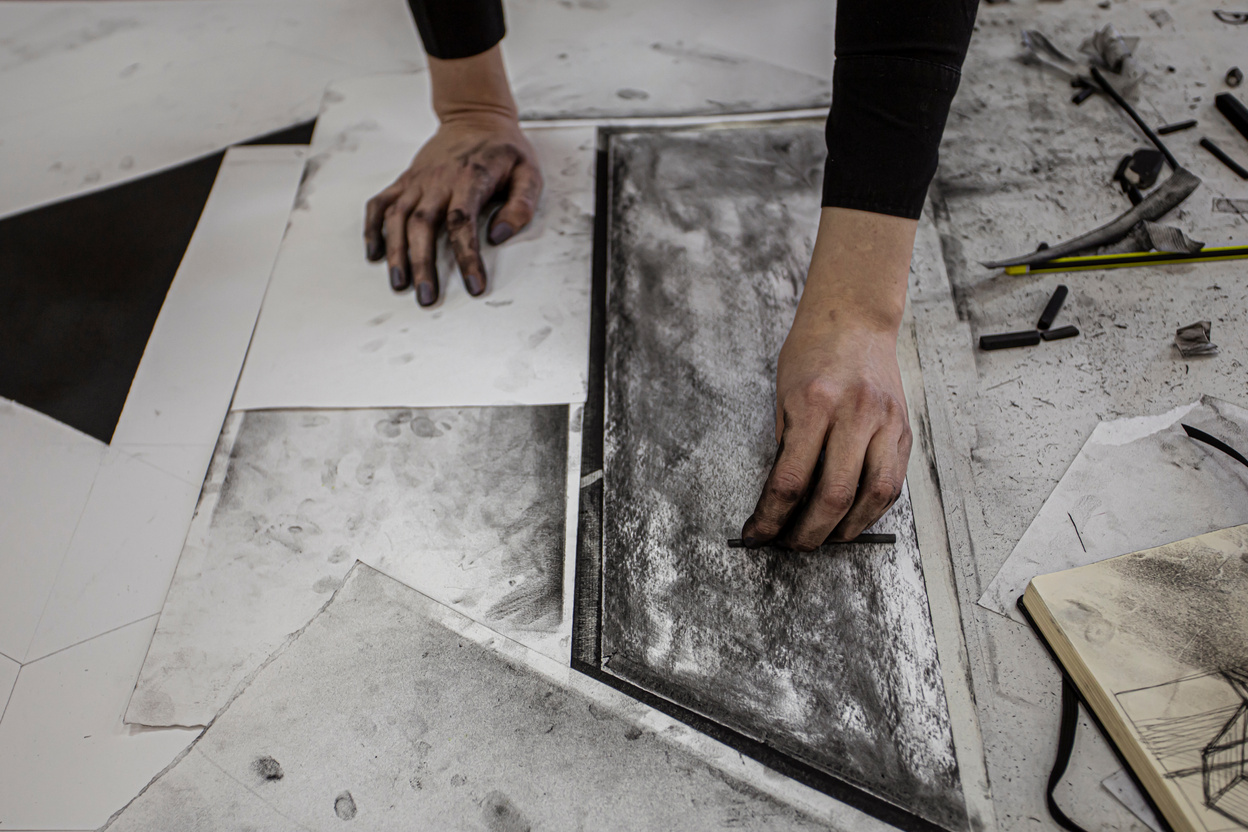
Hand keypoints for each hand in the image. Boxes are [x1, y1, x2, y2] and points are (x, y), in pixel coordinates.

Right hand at [362, 45, 541, 305]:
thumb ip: (521, 204)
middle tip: (426, 297)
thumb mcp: (528, 172)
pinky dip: (373, 229)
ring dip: (396, 253)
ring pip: (398, 218)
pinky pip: (381, 204)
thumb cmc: (504, 149)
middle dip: (423, 264)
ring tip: (400, 284)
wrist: (475, 116)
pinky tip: (374, 255)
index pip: (463, 222)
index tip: (474, 286)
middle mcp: (438, 181)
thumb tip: (499, 235)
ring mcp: (418, 181)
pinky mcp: (405, 181)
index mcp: (470, 178)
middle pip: (423, 226)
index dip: (467, 257)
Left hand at [740, 207, 915, 550]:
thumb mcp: (784, 396)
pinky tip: (853, 518)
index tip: (758, 535)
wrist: (854, 318)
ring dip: (846, 529)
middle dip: (808, 533)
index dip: (771, 517)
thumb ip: (787, 446)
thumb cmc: (811, 353)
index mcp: (814, 404)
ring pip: (872, 496)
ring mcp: (885, 422)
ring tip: (824, 538)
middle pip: (833, 496)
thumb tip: (781, 501)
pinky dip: (872, 508)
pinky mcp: (903, 428)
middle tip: (790, 545)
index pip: (790, 480)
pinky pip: (893, 482)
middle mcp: (854, 414)